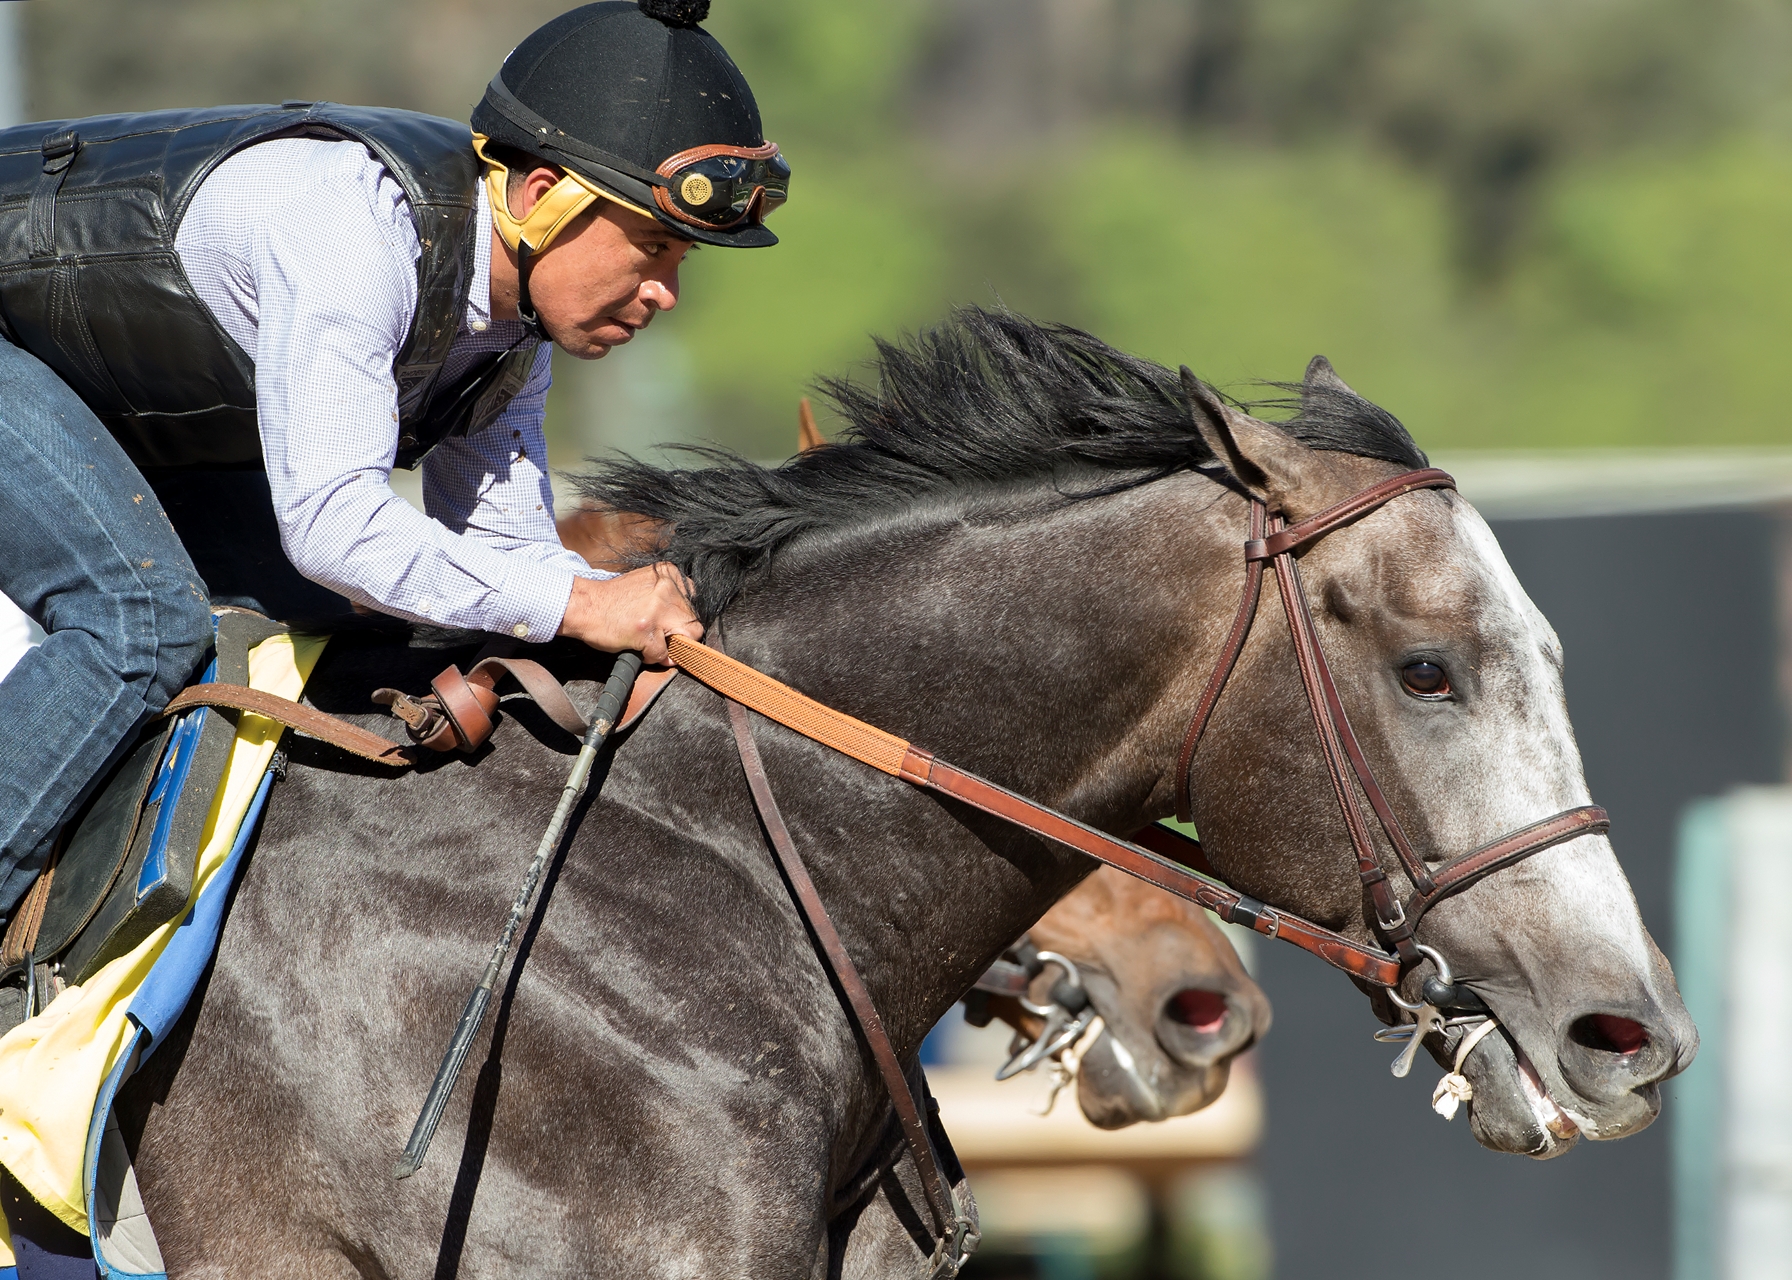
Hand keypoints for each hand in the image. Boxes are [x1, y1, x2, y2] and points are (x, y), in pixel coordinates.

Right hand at [558, 563, 701, 663]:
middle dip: (680, 636)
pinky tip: (637, 646)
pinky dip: (651, 657)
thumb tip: (689, 620)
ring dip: (668, 647)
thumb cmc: (613, 599)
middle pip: (695, 624)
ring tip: (648, 640)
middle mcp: (668, 589)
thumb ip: (669, 597)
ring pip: (684, 640)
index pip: (697, 603)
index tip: (672, 626)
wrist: (584, 605)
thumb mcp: (648, 585)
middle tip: (659, 636)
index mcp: (670, 574)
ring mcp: (658, 610)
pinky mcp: (647, 631)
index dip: (684, 620)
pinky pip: (662, 654)